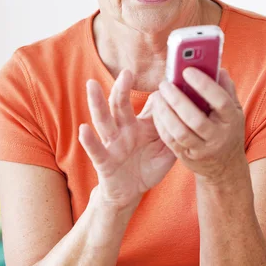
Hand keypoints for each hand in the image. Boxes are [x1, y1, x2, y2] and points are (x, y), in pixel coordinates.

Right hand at [78, 69, 175, 210]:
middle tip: (126, 72)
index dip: (152, 93)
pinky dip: (89, 140)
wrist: (130, 193)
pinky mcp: (104, 161)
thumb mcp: (164, 146)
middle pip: (120, 105)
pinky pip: (96, 150)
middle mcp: (123, 130)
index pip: (143, 103)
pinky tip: (84, 128)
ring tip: (92, 85)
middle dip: (121, 88)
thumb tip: (181, 106)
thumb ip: (171, 128)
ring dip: (97, 103)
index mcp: (138, 125)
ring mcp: (112, 144)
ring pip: (104, 121)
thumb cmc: (148, 166)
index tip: (160, 77)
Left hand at [151, 68, 245, 182]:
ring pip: (180, 132)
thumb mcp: (233, 110)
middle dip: (177, 99)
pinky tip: (157, 111)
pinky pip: (170, 141)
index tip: (187, 70)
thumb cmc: (226, 129)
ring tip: (157, 95)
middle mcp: (218, 137)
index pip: (221, 101)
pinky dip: (161, 124)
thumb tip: (218, 68)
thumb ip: (226, 89)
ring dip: (165, 112)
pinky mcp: (187, 157)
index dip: (204, 85)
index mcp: (231, 121)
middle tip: (165, 83)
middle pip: (196, 119)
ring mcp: (202, 150)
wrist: (224, 167)